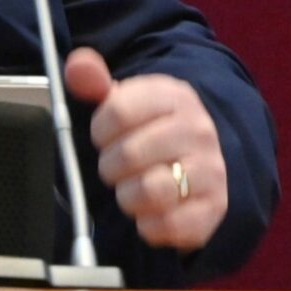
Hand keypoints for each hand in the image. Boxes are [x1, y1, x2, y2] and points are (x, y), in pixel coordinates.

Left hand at [64, 47, 226, 250]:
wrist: (203, 162)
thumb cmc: (153, 131)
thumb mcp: (126, 101)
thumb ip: (96, 83)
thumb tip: (78, 65)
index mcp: (174, 96)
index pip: (117, 111)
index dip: (100, 130)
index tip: (106, 136)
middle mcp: (198, 130)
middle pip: (128, 154)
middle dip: (111, 167)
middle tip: (117, 167)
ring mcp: (210, 170)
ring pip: (149, 191)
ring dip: (128, 197)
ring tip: (132, 189)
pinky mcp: (213, 209)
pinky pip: (167, 225)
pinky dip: (149, 224)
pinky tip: (150, 212)